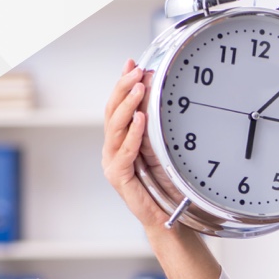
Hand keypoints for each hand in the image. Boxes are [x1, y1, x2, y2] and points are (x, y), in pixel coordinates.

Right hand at [102, 60, 168, 229]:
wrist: (166, 216)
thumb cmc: (165, 182)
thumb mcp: (161, 146)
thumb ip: (155, 124)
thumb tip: (157, 93)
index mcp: (119, 140)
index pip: (117, 105)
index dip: (122, 83)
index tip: (132, 62)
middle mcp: (112, 149)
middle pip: (112, 111)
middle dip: (123, 87)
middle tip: (135, 70)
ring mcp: (112, 163)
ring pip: (114, 127)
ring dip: (128, 105)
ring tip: (139, 87)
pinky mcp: (119, 177)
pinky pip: (124, 152)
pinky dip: (133, 134)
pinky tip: (141, 119)